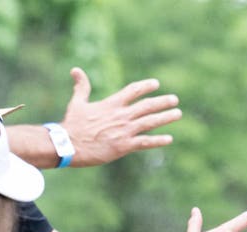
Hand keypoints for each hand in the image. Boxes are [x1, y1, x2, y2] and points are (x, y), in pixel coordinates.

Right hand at [58, 68, 180, 165]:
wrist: (69, 144)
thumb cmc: (72, 124)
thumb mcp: (77, 103)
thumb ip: (81, 87)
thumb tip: (76, 70)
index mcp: (111, 104)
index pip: (133, 91)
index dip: (145, 86)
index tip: (156, 84)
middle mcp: (121, 115)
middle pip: (147, 106)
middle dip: (163, 102)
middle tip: (174, 99)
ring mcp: (124, 131)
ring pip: (150, 122)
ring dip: (165, 117)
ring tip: (178, 113)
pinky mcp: (124, 146)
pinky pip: (145, 142)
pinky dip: (158, 140)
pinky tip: (169, 138)